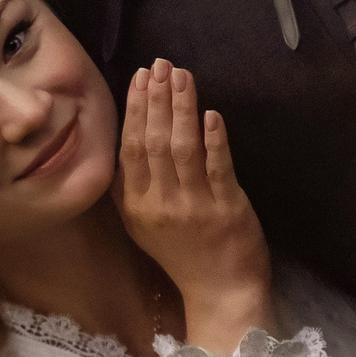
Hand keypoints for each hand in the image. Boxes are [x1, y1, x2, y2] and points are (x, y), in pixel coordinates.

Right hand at [111, 59, 274, 356]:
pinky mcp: (226, 208)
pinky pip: (217, 167)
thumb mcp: (143, 224)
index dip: (135, 109)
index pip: (131, 148)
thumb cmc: (182, 253)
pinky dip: (213, 139)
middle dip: (157, 99)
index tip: (140, 77)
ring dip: (183, 108)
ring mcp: (194, 206)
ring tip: (183, 76)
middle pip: (155, 142)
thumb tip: (128, 135)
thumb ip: (132, 186)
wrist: (220, 291)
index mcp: (136, 206)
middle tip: (161, 65)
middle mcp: (160, 204)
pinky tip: (211, 114)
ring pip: (183, 148)